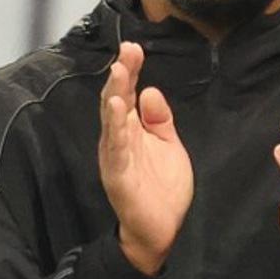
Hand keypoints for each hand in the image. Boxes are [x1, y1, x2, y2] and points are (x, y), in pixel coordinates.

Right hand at [98, 42, 192, 274]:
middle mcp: (119, 139)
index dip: (130, 70)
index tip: (135, 48)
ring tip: (118, 73)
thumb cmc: (162, 188)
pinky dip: (115, 128)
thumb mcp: (168, 145)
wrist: (162, 231)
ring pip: (111, 121)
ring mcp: (116, 156)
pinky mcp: (117, 175)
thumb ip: (159, 119)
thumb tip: (150, 90)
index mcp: (132, 129)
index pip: (128, 93)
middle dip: (121, 75)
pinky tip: (117, 110)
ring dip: (114, 96)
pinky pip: (115, 149)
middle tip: (127, 51)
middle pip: (116, 100)